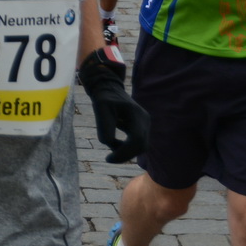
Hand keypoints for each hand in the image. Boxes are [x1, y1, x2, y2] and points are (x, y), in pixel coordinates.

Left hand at [78, 47, 148, 162]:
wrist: (108, 87)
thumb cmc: (103, 97)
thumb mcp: (100, 109)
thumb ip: (104, 126)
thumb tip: (108, 144)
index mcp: (136, 114)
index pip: (137, 140)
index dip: (124, 153)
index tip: (108, 158)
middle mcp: (145, 119)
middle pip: (141, 146)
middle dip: (125, 155)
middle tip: (109, 158)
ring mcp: (145, 123)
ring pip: (141, 146)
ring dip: (126, 151)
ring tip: (111, 145)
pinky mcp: (141, 126)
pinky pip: (137, 141)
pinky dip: (126, 146)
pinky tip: (114, 142)